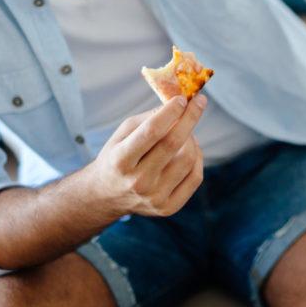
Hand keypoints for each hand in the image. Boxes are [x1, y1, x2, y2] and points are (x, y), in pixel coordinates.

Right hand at [86, 95, 206, 218]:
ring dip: (192, 139)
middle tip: (199, 101)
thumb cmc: (117, 157)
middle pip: (174, 144)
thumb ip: (148, 119)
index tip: (183, 98)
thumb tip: (180, 105)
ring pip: (189, 158)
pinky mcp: (168, 208)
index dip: (171, 112)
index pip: (151, 132)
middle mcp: (137, 182)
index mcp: (120, 161)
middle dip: (190, 118)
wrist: (106, 196)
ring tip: (186, 132)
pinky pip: (196, 176)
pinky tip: (189, 150)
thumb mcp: (122, 134)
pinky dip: (197, 158)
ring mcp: (154, 198)